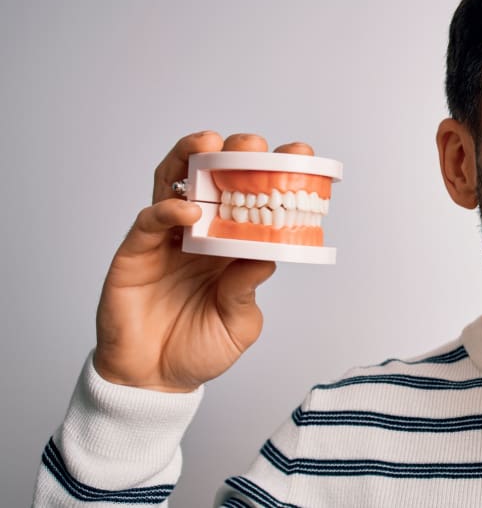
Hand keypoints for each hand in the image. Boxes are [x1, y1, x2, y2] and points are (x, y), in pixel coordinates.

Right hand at [93, 132, 313, 392]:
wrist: (153, 382)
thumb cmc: (198, 350)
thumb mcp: (238, 324)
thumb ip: (247, 291)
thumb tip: (265, 256)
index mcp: (232, 247)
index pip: (255, 201)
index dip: (275, 174)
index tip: (300, 155)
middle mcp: (200, 234)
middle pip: (214, 179)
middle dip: (233, 155)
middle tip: (251, 146)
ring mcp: (166, 240)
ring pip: (174, 183)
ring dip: (189, 158)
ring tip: (209, 144)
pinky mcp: (135, 253)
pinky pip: (150, 221)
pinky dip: (168, 209)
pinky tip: (187, 209)